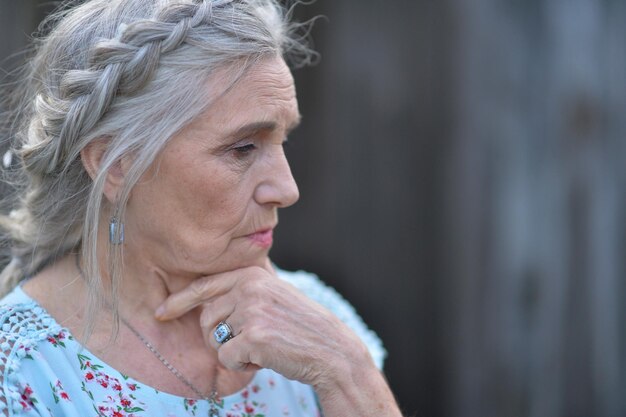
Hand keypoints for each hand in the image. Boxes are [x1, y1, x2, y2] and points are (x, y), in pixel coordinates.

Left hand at [154, 263, 371, 388]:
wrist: (331, 348)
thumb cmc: (301, 326)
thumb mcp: (274, 294)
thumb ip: (246, 288)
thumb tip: (209, 294)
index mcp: (252, 274)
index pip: (205, 285)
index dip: (179, 300)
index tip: (161, 312)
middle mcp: (249, 287)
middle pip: (205, 317)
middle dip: (218, 336)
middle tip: (246, 342)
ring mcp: (251, 310)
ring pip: (213, 339)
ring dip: (231, 350)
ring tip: (260, 347)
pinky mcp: (253, 336)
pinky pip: (225, 358)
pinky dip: (240, 365)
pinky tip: (264, 358)